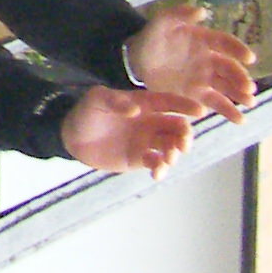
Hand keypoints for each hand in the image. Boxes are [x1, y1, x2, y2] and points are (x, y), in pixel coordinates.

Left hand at [60, 85, 207, 177]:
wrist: (71, 137)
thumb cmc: (86, 113)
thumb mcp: (97, 100)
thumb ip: (115, 102)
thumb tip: (136, 109)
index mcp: (143, 103)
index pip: (169, 102)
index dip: (185, 105)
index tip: (199, 111)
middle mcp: (149, 122)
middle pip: (176, 127)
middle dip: (184, 135)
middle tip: (182, 144)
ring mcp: (146, 141)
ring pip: (170, 146)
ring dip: (174, 153)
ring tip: (167, 159)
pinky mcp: (139, 158)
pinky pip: (157, 163)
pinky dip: (161, 168)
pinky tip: (156, 172)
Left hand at [124, 4, 256, 122]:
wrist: (136, 61)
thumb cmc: (151, 37)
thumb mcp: (162, 22)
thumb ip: (179, 14)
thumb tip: (202, 11)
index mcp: (204, 39)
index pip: (225, 43)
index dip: (238, 49)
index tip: (249, 58)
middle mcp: (209, 59)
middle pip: (229, 68)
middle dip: (240, 77)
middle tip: (249, 88)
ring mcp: (204, 78)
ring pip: (226, 87)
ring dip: (239, 95)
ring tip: (250, 103)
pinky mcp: (197, 95)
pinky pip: (215, 103)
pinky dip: (228, 111)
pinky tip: (238, 119)